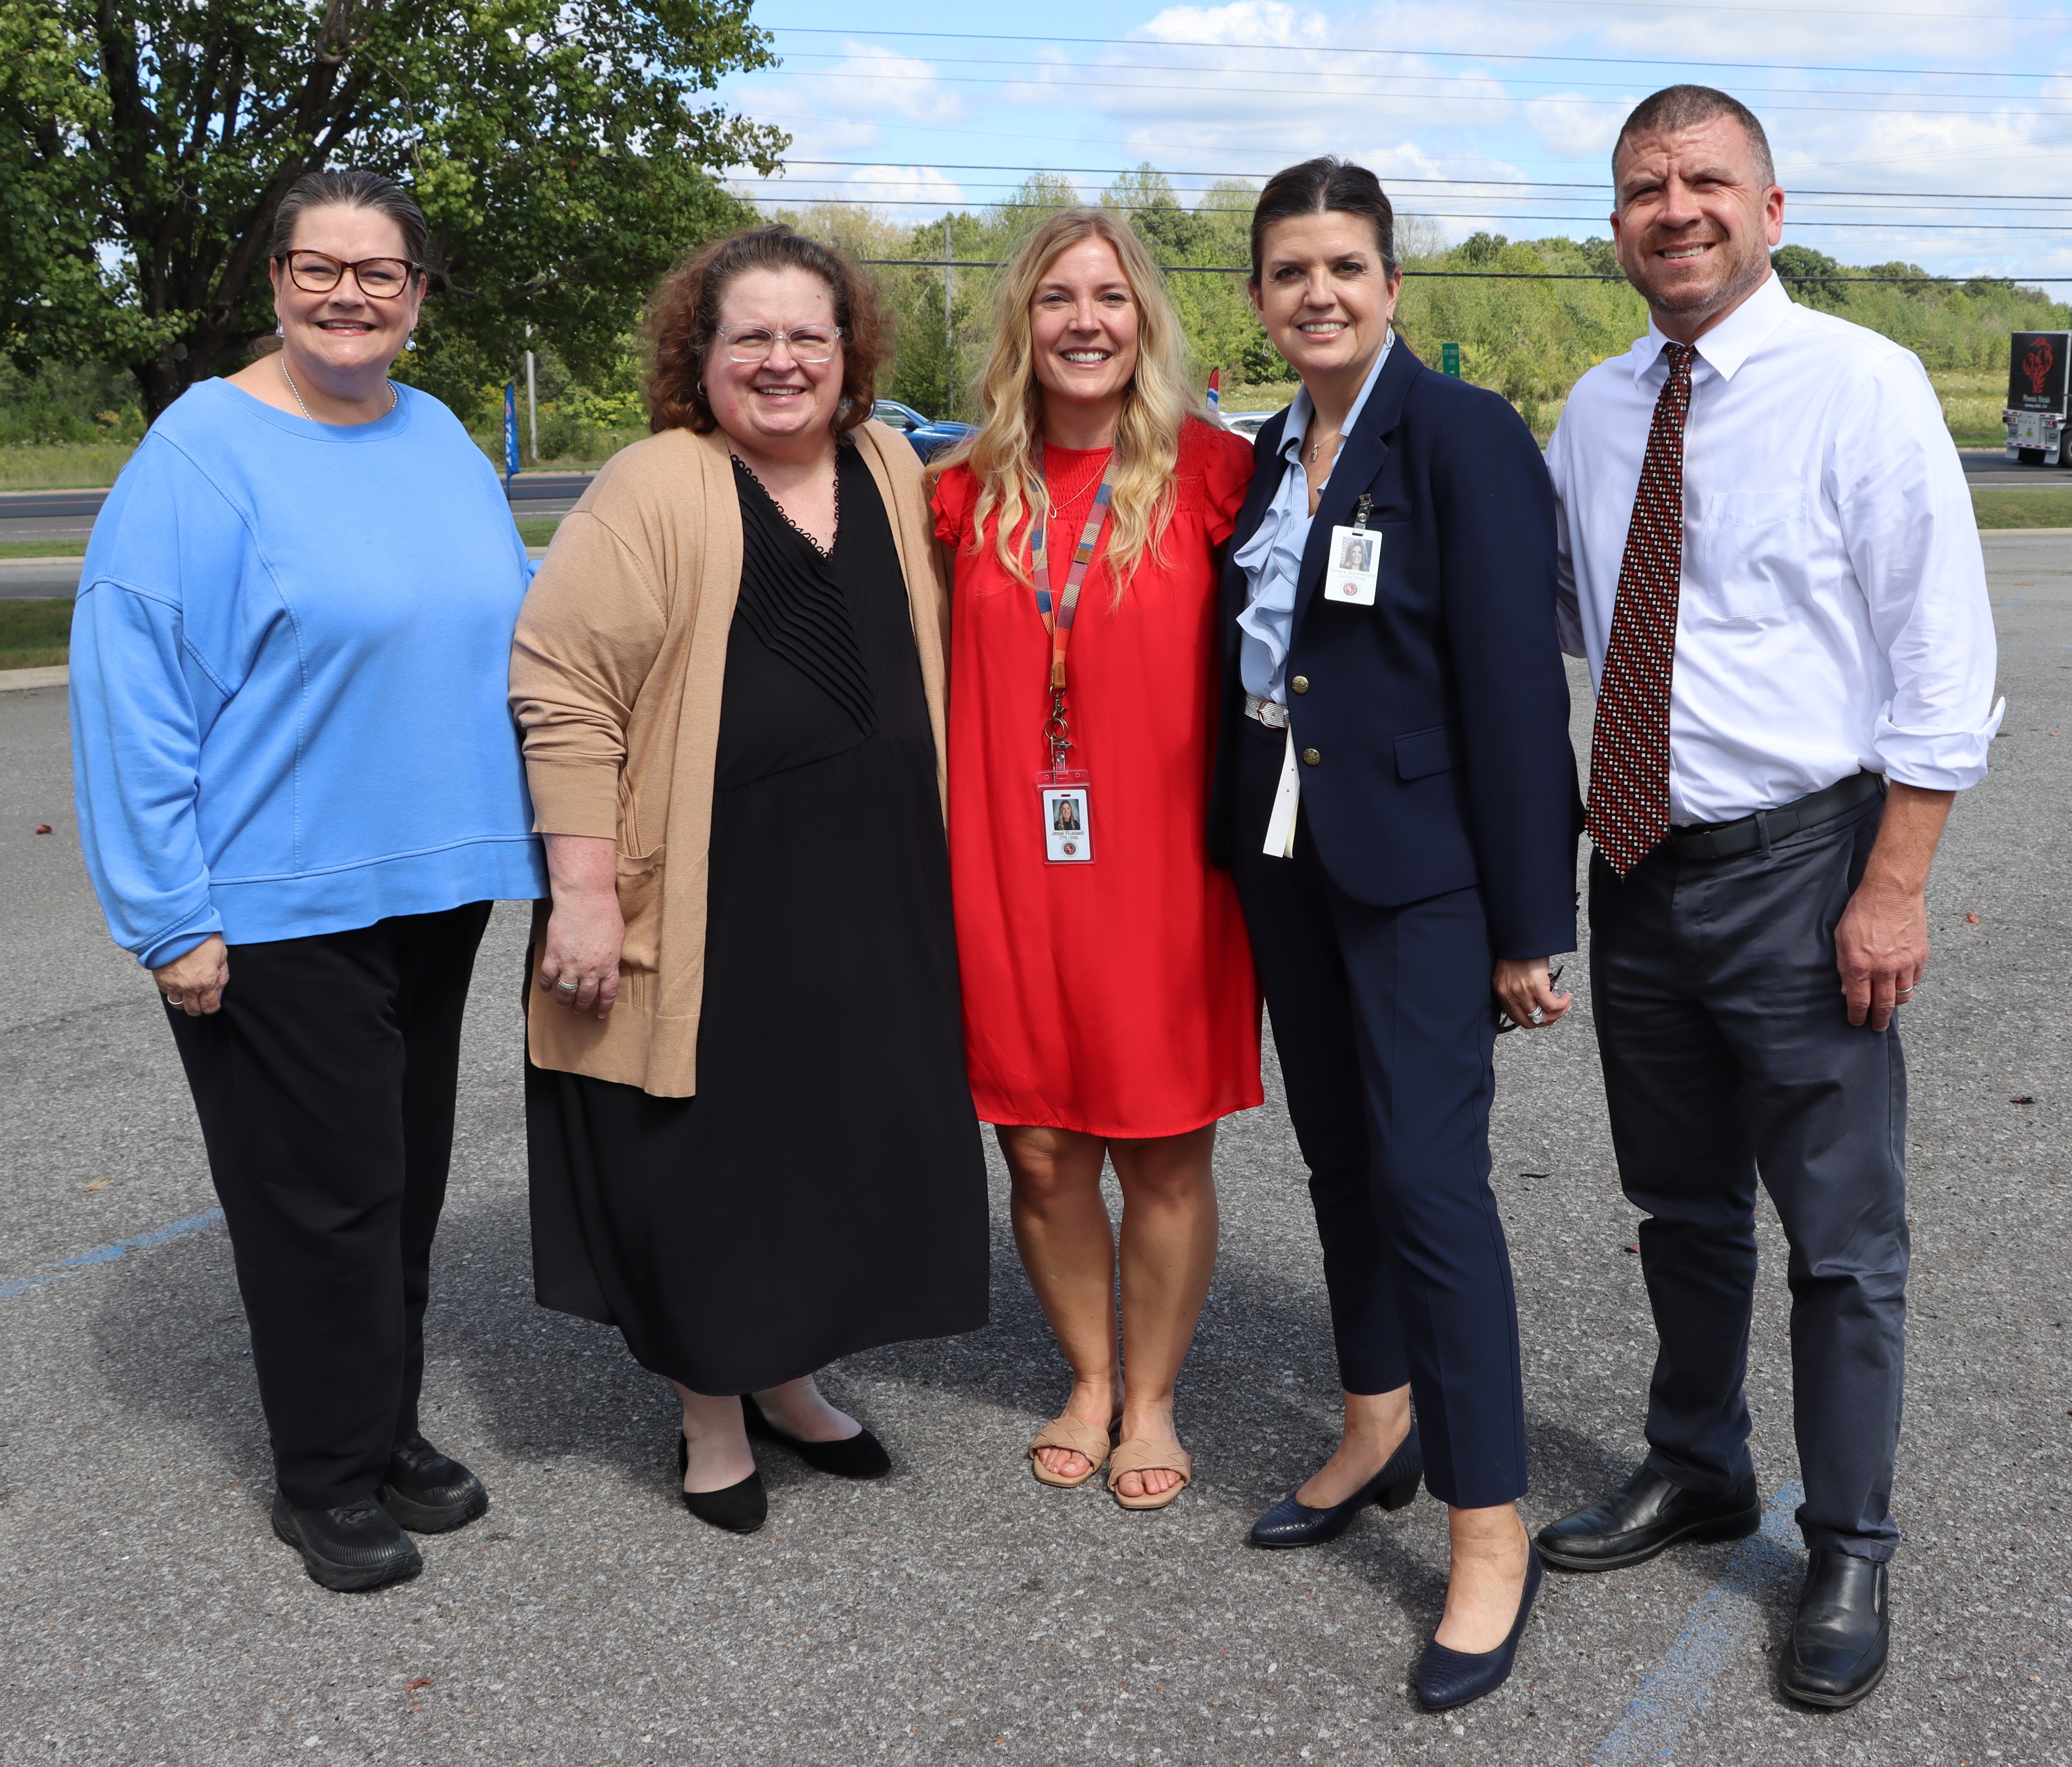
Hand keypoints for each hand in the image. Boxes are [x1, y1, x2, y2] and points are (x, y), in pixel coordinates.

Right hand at [153, 935, 227, 1015]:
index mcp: (206, 982)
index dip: (213, 1007)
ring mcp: (173, 985)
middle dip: (199, 1008)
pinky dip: (173, 993)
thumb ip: (222, 977)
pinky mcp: (161, 980)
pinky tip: (178, 985)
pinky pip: (167, 994)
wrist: (177, 929)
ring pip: (178, 1005)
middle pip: (193, 1010)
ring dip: (185, 1003)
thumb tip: (220, 992)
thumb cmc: (202, 939)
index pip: (210, 1007)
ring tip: (189, 995)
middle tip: (202, 1001)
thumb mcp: (221, 956)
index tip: (214, 1003)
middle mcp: (189, 987)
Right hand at [539, 890, 623, 1019]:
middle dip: (582, 1006)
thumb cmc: (605, 913)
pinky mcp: (554, 955)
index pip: (607, 993)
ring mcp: (571, 965)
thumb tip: (609, 965)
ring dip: (564, 1000)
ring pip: (566, 991)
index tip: (601, 1013)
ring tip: (563, 1004)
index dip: (604, 1005)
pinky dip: (546, 985)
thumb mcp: (618, 939)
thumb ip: (612, 956)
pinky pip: (548, 977)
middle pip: (585, 996)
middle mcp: (590, 970)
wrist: (585, 900)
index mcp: (609, 966)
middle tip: (579, 1011)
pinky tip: (546, 989)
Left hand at [1492, 957, 1570, 1030]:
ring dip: (1557, 1014)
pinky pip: (1551, 1005)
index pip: (1517, 1017)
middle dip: (1547, 1021)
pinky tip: (1566, 998)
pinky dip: (1562, 1005)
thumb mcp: (1510, 973)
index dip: (1534, 1020)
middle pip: (1530, 1021)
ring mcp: (1521, 992)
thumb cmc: (1517, 951)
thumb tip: (1532, 1000)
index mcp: (1502, 992)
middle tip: (1558, 1013)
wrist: (1519, 935)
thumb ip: (1515, 988)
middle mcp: (1509, 995)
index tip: (1545, 1015)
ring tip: (1565, 1005)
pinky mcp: (1535, 985)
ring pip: (1542, 1016)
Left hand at [1835, 880, 1925, 1031]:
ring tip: (1889, 1008)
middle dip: (1879, 1020)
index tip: (1856, 1022)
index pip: (1860, 1002)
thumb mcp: (1841, 939)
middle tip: (1876, 1027)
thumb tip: (1848, 989)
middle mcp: (1884, 969)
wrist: (1892, 891)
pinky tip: (1902, 985)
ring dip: (1895, 1004)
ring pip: (1903, 996)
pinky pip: (1916, 980)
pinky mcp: (1920, 955)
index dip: (1857, 1016)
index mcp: (1861, 966)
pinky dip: (1908, 986)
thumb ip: (1845, 966)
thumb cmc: (1861, 911)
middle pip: (1885, 1005)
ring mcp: (1905, 964)